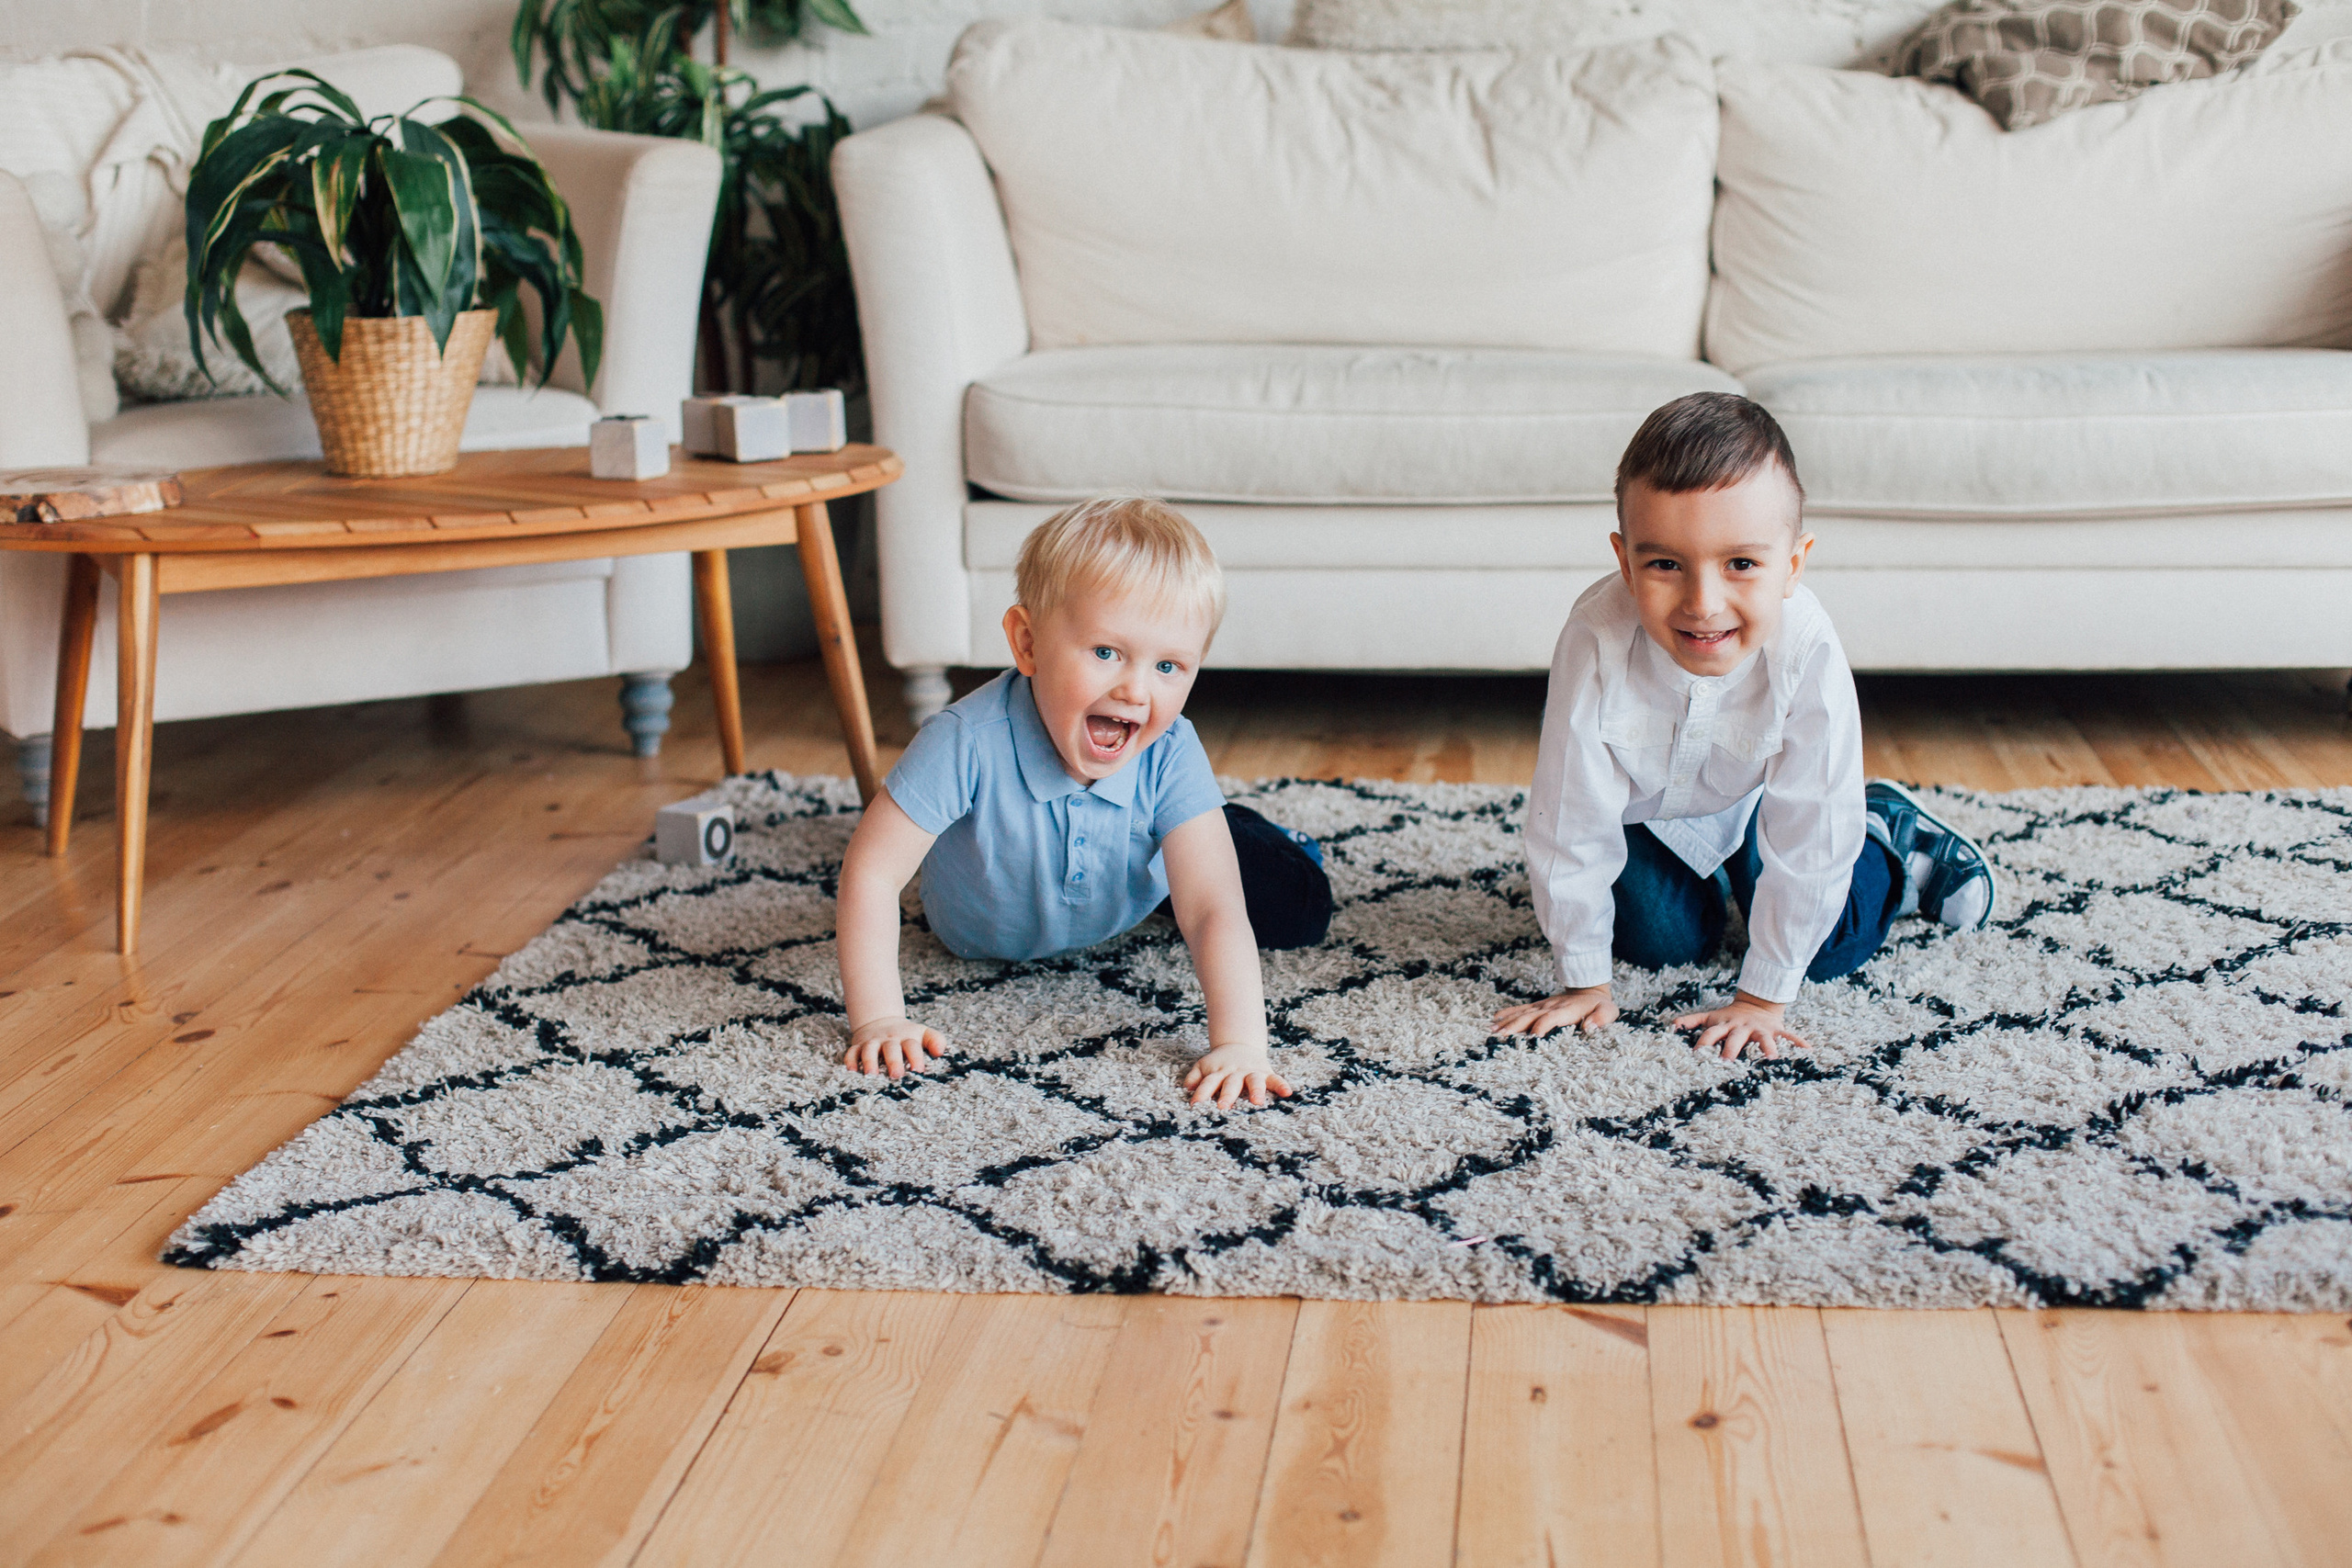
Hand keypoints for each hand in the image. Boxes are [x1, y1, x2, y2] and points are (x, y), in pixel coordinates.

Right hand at [844, 1015, 947, 1078]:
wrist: (881, 1021)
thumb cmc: (906, 1035)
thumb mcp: (923, 1033)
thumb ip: (935, 1040)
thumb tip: (940, 1052)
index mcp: (907, 1038)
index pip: (912, 1045)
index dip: (916, 1056)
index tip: (919, 1069)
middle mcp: (889, 1040)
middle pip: (891, 1048)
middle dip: (893, 1061)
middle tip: (897, 1075)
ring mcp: (872, 1042)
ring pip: (869, 1050)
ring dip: (870, 1062)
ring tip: (871, 1076)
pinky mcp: (858, 1046)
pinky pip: (851, 1052)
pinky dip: (850, 1061)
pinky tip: (851, 1071)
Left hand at [1183, 1041, 1293, 1110]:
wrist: (1240, 1044)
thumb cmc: (1219, 1063)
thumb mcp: (1204, 1066)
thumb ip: (1195, 1077)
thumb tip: (1186, 1088)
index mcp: (1218, 1072)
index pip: (1208, 1083)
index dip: (1202, 1094)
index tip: (1195, 1106)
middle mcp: (1235, 1072)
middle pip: (1231, 1083)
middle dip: (1227, 1095)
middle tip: (1223, 1107)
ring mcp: (1251, 1072)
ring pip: (1253, 1081)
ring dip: (1255, 1090)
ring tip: (1257, 1102)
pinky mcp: (1266, 1072)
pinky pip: (1275, 1079)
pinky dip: (1281, 1085)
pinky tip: (1287, 1092)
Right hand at [1492, 986, 1618, 1038]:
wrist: (1590, 989)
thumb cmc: (1600, 1006)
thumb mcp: (1608, 1012)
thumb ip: (1601, 1019)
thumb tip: (1589, 1027)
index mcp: (1568, 1011)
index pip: (1552, 1017)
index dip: (1543, 1025)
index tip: (1533, 1036)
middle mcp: (1552, 1007)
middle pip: (1531, 1015)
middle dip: (1516, 1025)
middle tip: (1501, 1035)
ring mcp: (1543, 1006)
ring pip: (1523, 1013)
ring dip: (1507, 1021)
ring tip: (1492, 1030)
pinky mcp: (1539, 1007)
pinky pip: (1521, 1009)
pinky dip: (1507, 1014)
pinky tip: (1494, 1020)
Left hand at [1673, 992, 1809, 1060]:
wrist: (1756, 1004)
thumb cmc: (1729, 1017)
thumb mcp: (1710, 1017)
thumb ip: (1691, 1020)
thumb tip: (1671, 1024)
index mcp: (1724, 1025)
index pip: (1710, 1034)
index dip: (1703, 1044)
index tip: (1696, 1056)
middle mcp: (1740, 1027)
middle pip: (1734, 1039)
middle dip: (1730, 1050)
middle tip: (1727, 1064)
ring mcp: (1759, 1028)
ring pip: (1764, 1038)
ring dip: (1768, 1048)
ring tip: (1772, 1059)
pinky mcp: (1775, 1029)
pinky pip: (1789, 1035)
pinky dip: (1798, 1041)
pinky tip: (1808, 1049)